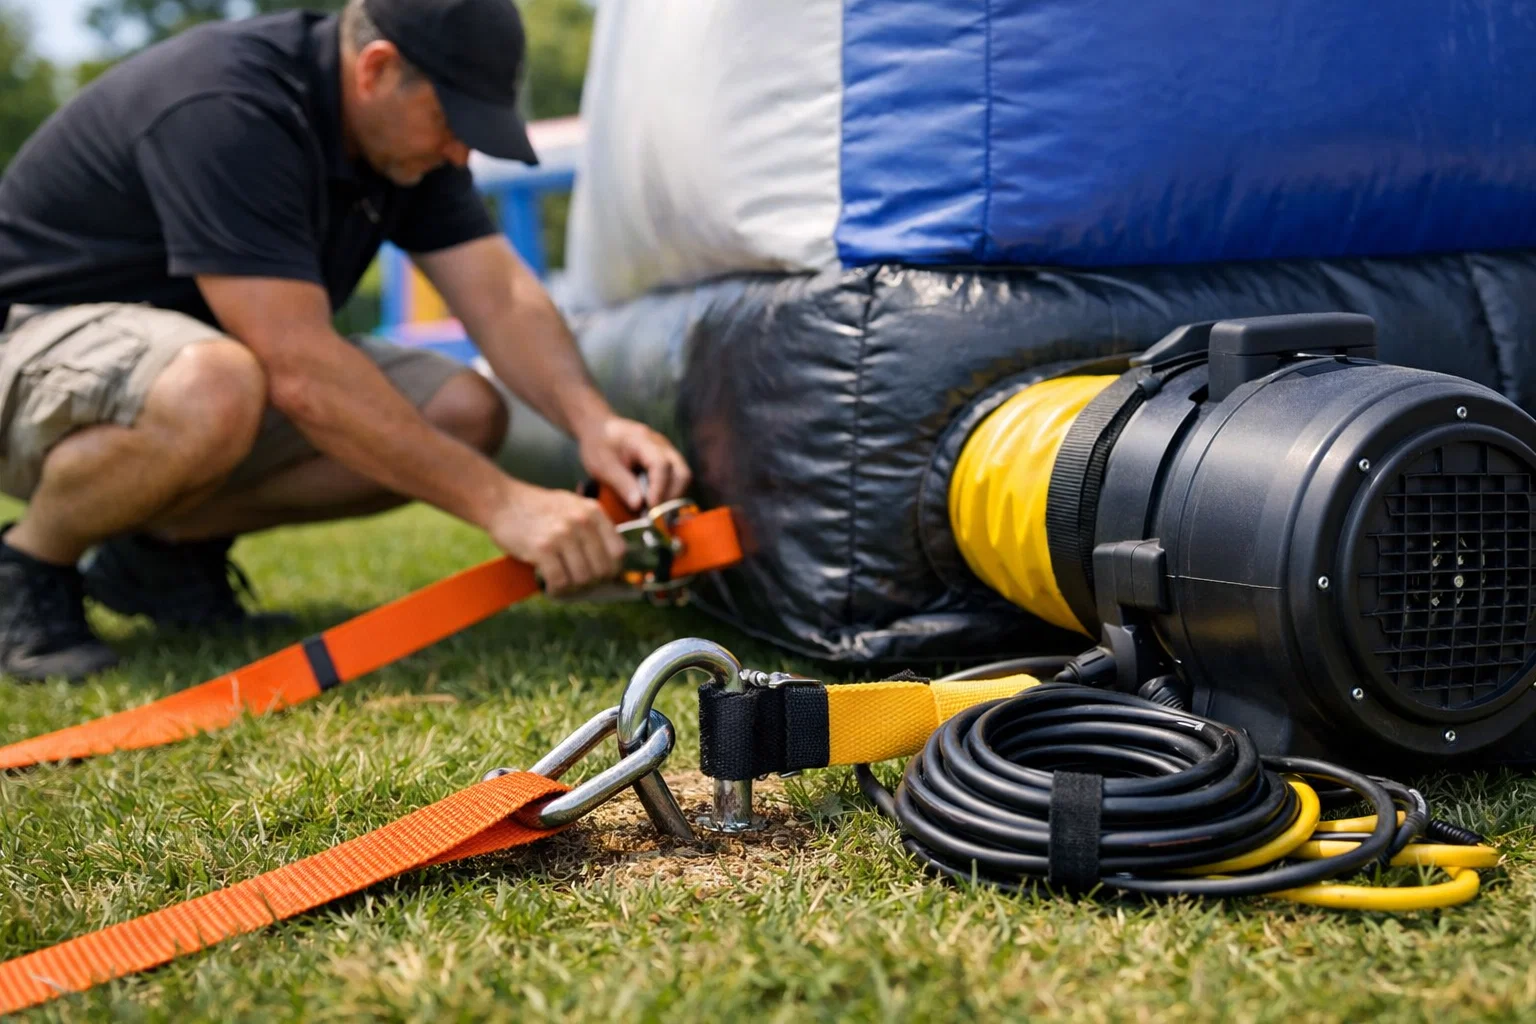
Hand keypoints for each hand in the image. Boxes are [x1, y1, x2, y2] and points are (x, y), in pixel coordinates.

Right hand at [489, 483, 627, 593]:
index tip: (599, 575)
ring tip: (562, 584)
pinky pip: (560, 582)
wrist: (503, 501)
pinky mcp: (543, 548)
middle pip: (602, 570)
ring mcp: (562, 535)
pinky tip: (550, 587)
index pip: (618, 552)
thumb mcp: (573, 507)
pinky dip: (556, 590)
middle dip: (591, 582)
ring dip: (573, 589)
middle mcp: (582, 522)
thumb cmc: (539, 509)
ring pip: (582, 579)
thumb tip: (613, 565)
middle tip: (577, 583)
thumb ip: (594, 529)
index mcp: (593, 512)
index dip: (611, 569)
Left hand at [577, 416, 692, 511]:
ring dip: (672, 498)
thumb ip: (621, 483)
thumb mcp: (602, 465)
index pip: (661, 465)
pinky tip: (654, 505)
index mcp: (643, 441)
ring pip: (683, 477)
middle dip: (672, 498)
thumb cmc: (599, 445)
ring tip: (655, 514)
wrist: (600, 428)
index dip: (659, 489)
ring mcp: (667, 452)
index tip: (651, 509)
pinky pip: (676, 479)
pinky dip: (669, 494)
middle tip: (656, 516)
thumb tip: (639, 506)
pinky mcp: (667, 460)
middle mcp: (662, 445)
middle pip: (681, 473)